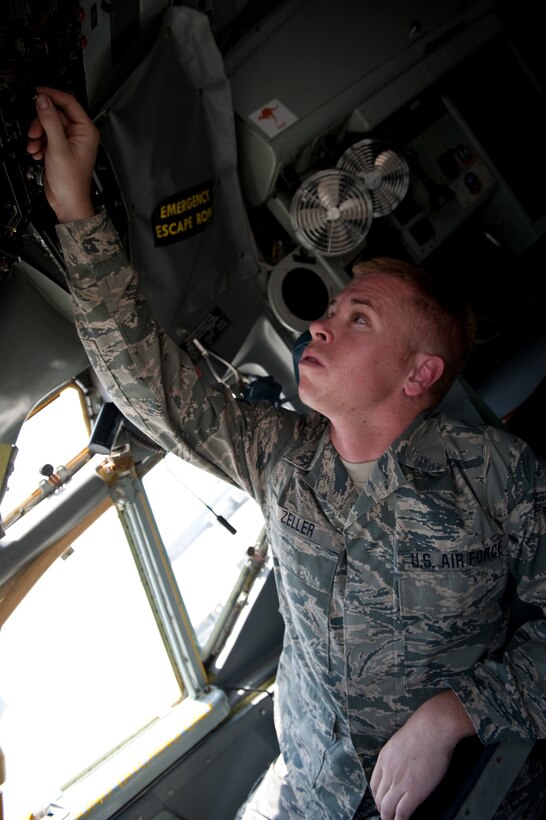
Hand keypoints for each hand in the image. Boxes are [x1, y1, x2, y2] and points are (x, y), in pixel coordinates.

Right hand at [27, 87, 99, 222]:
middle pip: (55, 114)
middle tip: (34, 131)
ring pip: (47, 126)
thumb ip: (50, 121)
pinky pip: (45, 137)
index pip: (69, 103)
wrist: (67, 201)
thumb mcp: (58, 147)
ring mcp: (68, 142)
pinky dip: (38, 143)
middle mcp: (79, 134)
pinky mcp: (59, 149)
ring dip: (37, 135)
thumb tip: (44, 101)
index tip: (38, 92)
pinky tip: (37, 153)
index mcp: (86, 131)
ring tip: (35, 145)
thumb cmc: (71, 181)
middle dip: (41, 122)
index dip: (52, 95)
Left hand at [370, 691, 475, 819]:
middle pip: (379, 798)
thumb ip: (396, 756)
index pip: (374, 784)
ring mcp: (400, 782)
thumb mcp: (400, 741)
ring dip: (389, 818)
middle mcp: (388, 771)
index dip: (377, 797)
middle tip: (387, 816)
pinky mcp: (414, 790)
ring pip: (387, 808)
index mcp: (384, 759)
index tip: (382, 802)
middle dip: (382, 810)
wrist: (433, 728)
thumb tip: (402, 764)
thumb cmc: (423, 730)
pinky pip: (402, 812)